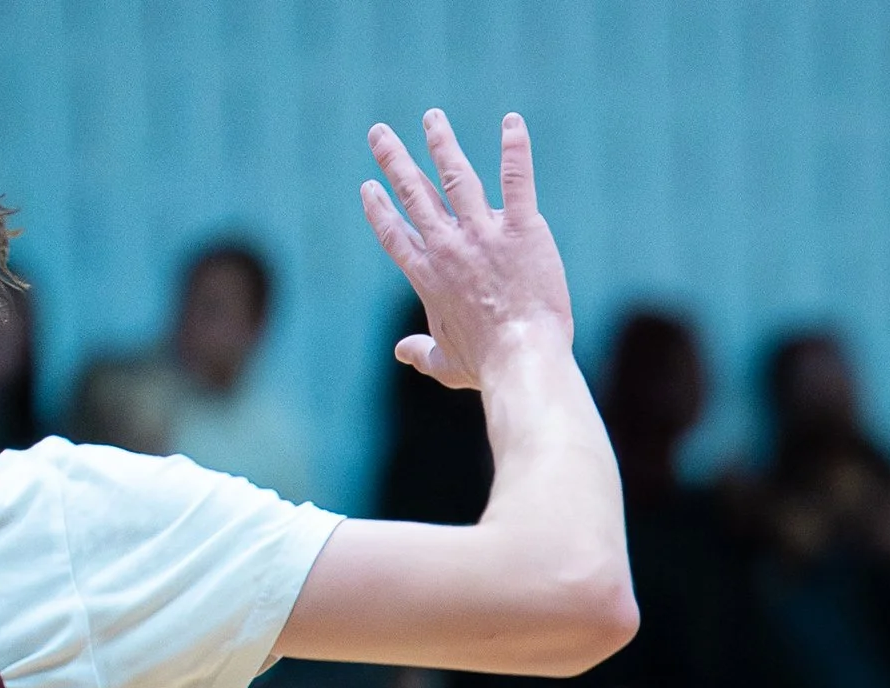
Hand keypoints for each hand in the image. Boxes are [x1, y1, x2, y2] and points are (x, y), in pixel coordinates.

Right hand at [361, 110, 574, 396]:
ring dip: (441, 143)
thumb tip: (402, 353)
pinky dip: (514, 149)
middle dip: (394, 160)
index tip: (368, 188)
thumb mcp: (447, 364)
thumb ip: (422, 354)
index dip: (379, 210)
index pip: (394, 235)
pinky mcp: (521, 229)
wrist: (521, 359)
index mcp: (428, 276)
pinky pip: (516, 179)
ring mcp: (484, 234)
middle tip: (379, 134)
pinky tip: (512, 123)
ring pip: (457, 176)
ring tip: (433, 119)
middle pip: (415, 194)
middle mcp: (449, 246)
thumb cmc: (487, 367)